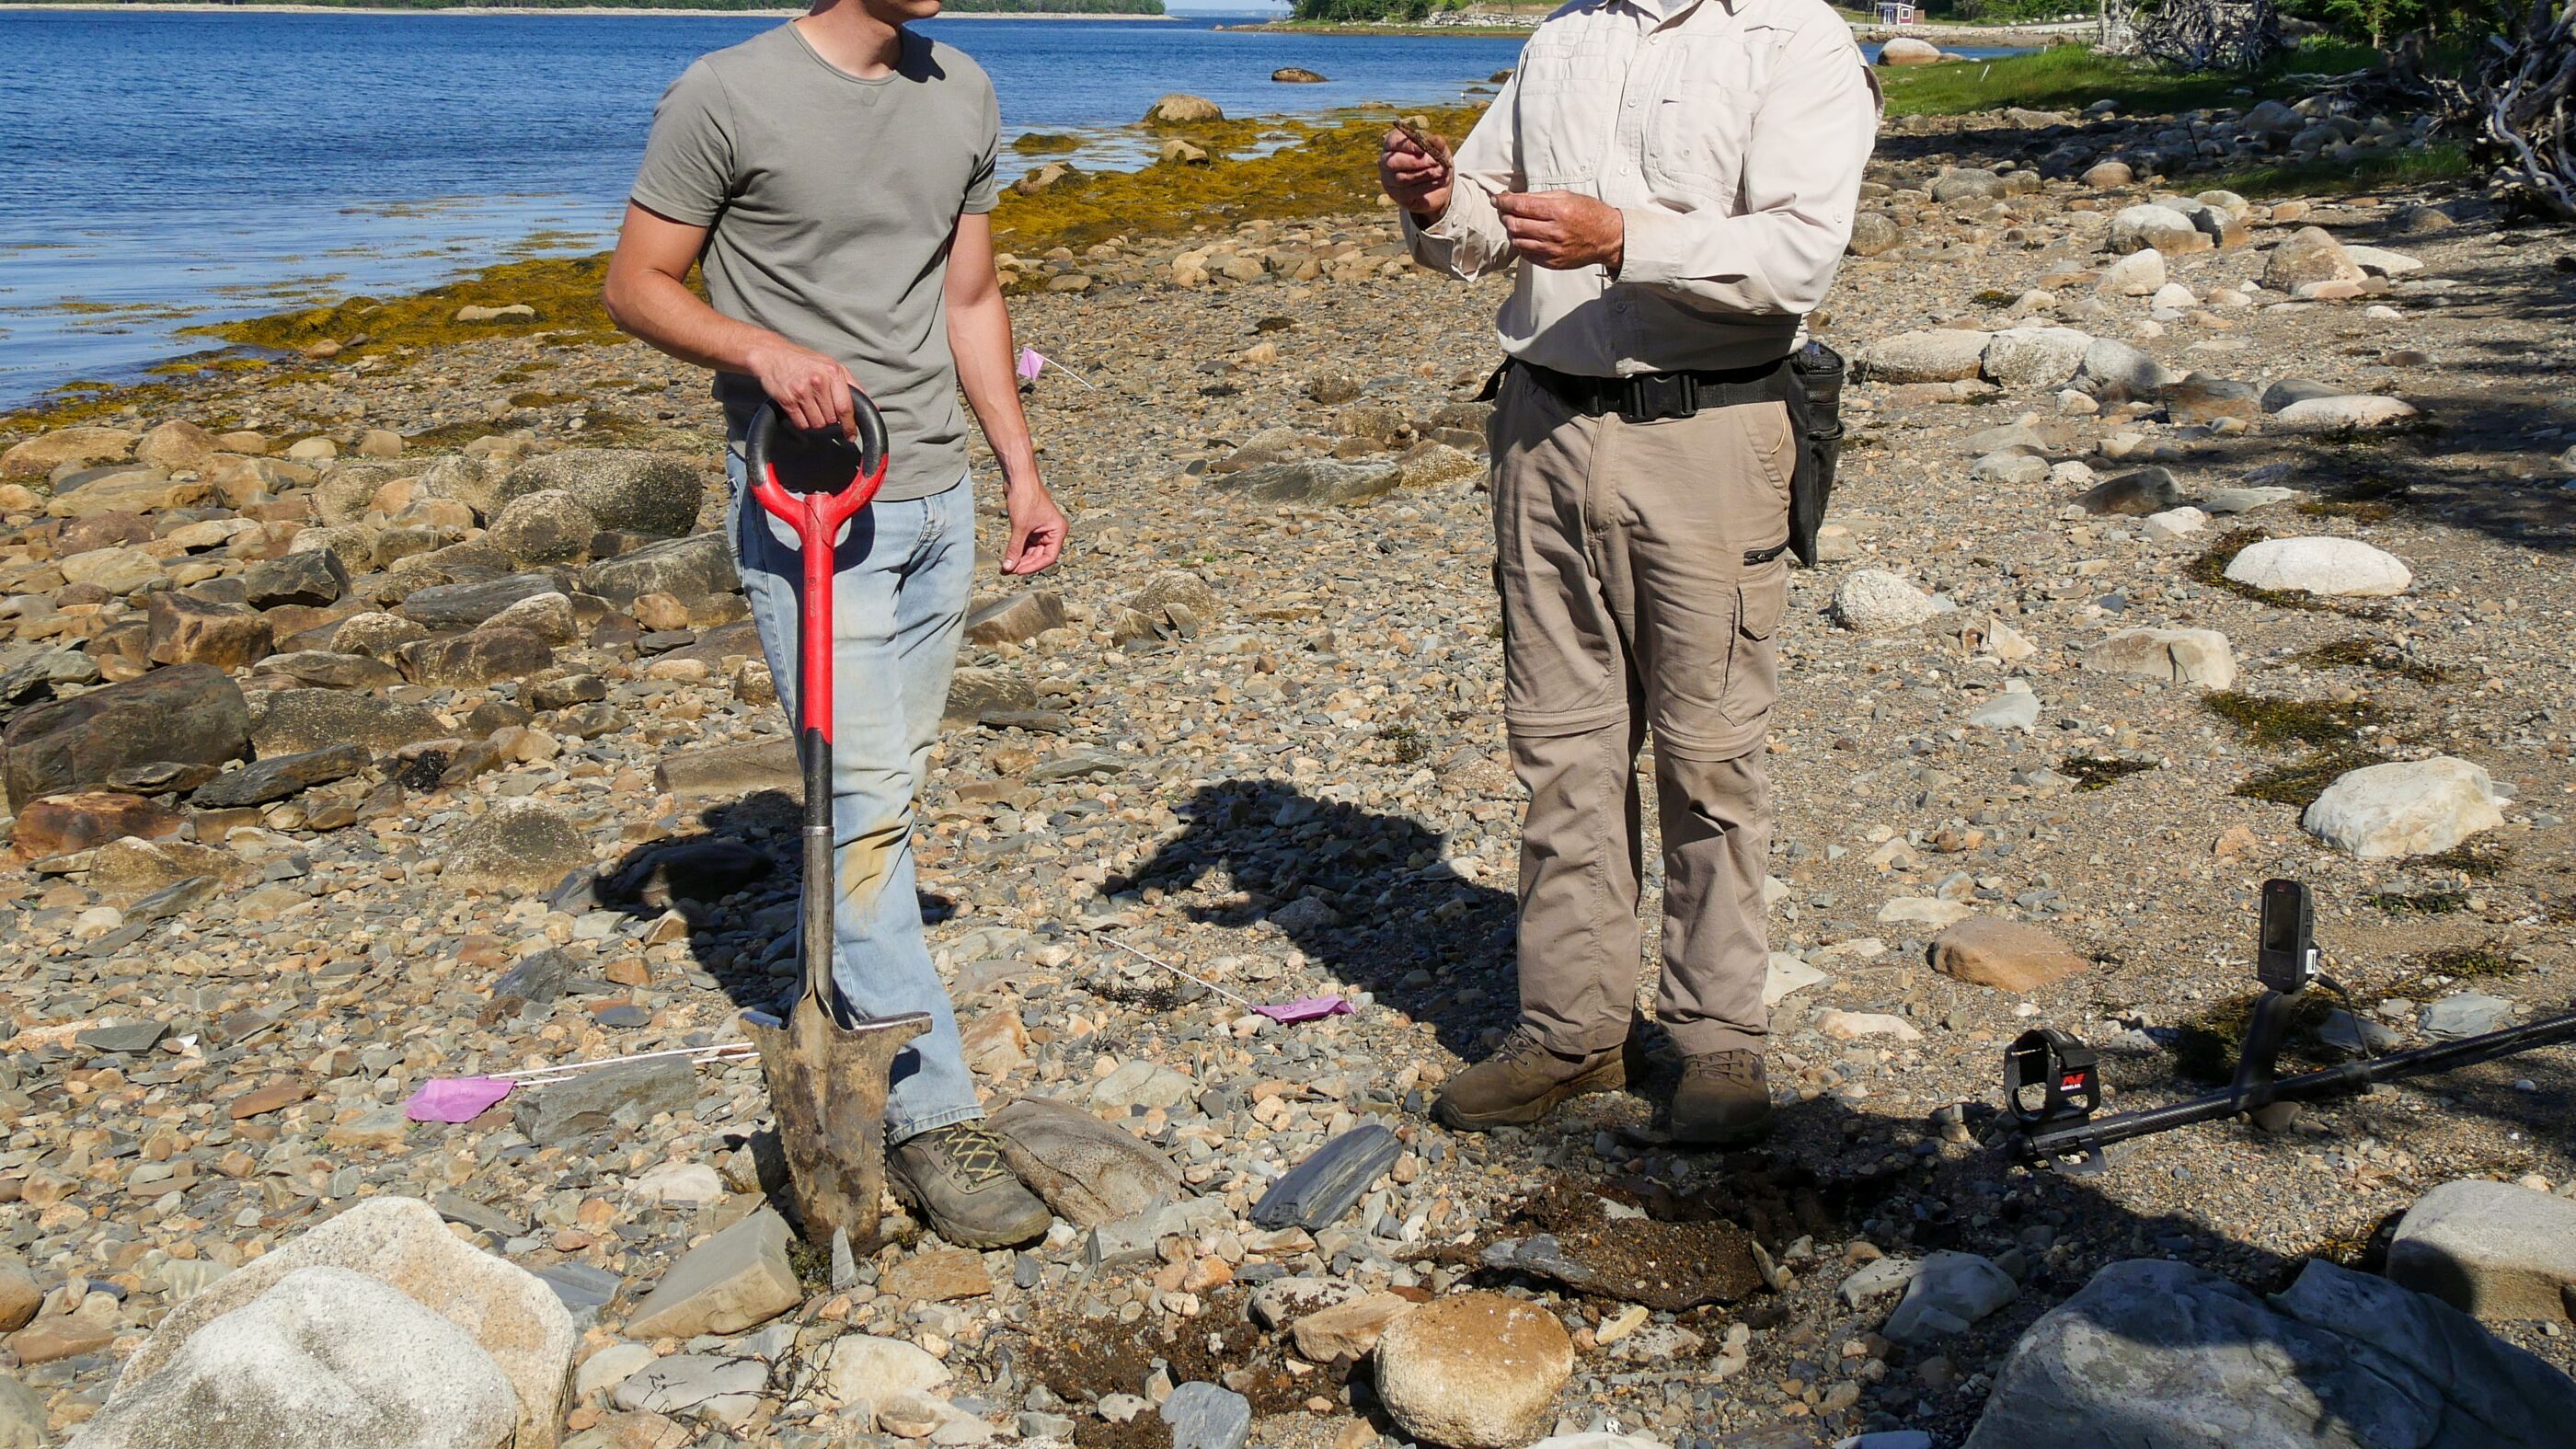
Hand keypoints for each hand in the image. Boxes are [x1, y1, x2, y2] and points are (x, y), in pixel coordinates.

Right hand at [746, 336, 858, 438]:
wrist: (772, 354)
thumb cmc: (805, 361)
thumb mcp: (832, 366)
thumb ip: (853, 386)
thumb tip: (873, 407)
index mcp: (833, 372)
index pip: (846, 407)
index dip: (850, 425)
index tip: (851, 435)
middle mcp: (818, 381)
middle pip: (832, 419)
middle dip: (830, 418)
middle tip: (822, 406)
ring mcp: (801, 391)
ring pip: (817, 424)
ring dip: (816, 421)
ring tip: (811, 405)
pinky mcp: (787, 400)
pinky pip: (802, 424)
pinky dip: (803, 422)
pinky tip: (800, 408)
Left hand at [1000, 477, 1067, 575]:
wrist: (1019, 477)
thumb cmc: (1026, 496)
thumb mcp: (1020, 527)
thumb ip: (1015, 549)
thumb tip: (1009, 567)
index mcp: (1058, 531)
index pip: (1048, 557)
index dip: (1033, 566)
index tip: (1018, 571)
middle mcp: (1053, 531)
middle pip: (1040, 555)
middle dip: (1024, 563)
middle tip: (1009, 570)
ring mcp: (1042, 528)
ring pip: (1032, 550)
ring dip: (1020, 558)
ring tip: (1007, 566)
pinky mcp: (1031, 525)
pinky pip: (1027, 542)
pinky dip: (1018, 549)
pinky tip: (1009, 556)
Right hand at [1379, 129, 1451, 220]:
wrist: (1439, 182)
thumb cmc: (1434, 158)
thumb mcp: (1438, 147)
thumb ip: (1437, 142)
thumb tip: (1437, 140)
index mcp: (1393, 143)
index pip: (1393, 142)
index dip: (1408, 146)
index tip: (1423, 149)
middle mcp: (1386, 161)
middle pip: (1392, 163)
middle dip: (1415, 162)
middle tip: (1435, 162)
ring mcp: (1389, 180)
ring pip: (1401, 179)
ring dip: (1423, 175)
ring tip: (1441, 172)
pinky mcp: (1397, 195)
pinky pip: (1409, 192)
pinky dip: (1426, 186)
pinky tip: (1439, 182)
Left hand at [1497, 191, 1624, 271]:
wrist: (1608, 237)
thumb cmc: (1589, 213)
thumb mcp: (1567, 196)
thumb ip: (1540, 197)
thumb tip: (1516, 197)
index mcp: (1558, 211)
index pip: (1521, 206)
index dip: (1503, 201)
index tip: (1496, 199)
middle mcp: (1554, 232)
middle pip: (1514, 225)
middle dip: (1504, 216)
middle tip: (1505, 211)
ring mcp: (1553, 250)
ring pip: (1518, 242)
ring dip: (1512, 232)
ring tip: (1516, 224)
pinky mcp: (1553, 263)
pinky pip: (1527, 255)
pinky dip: (1522, 245)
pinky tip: (1527, 237)